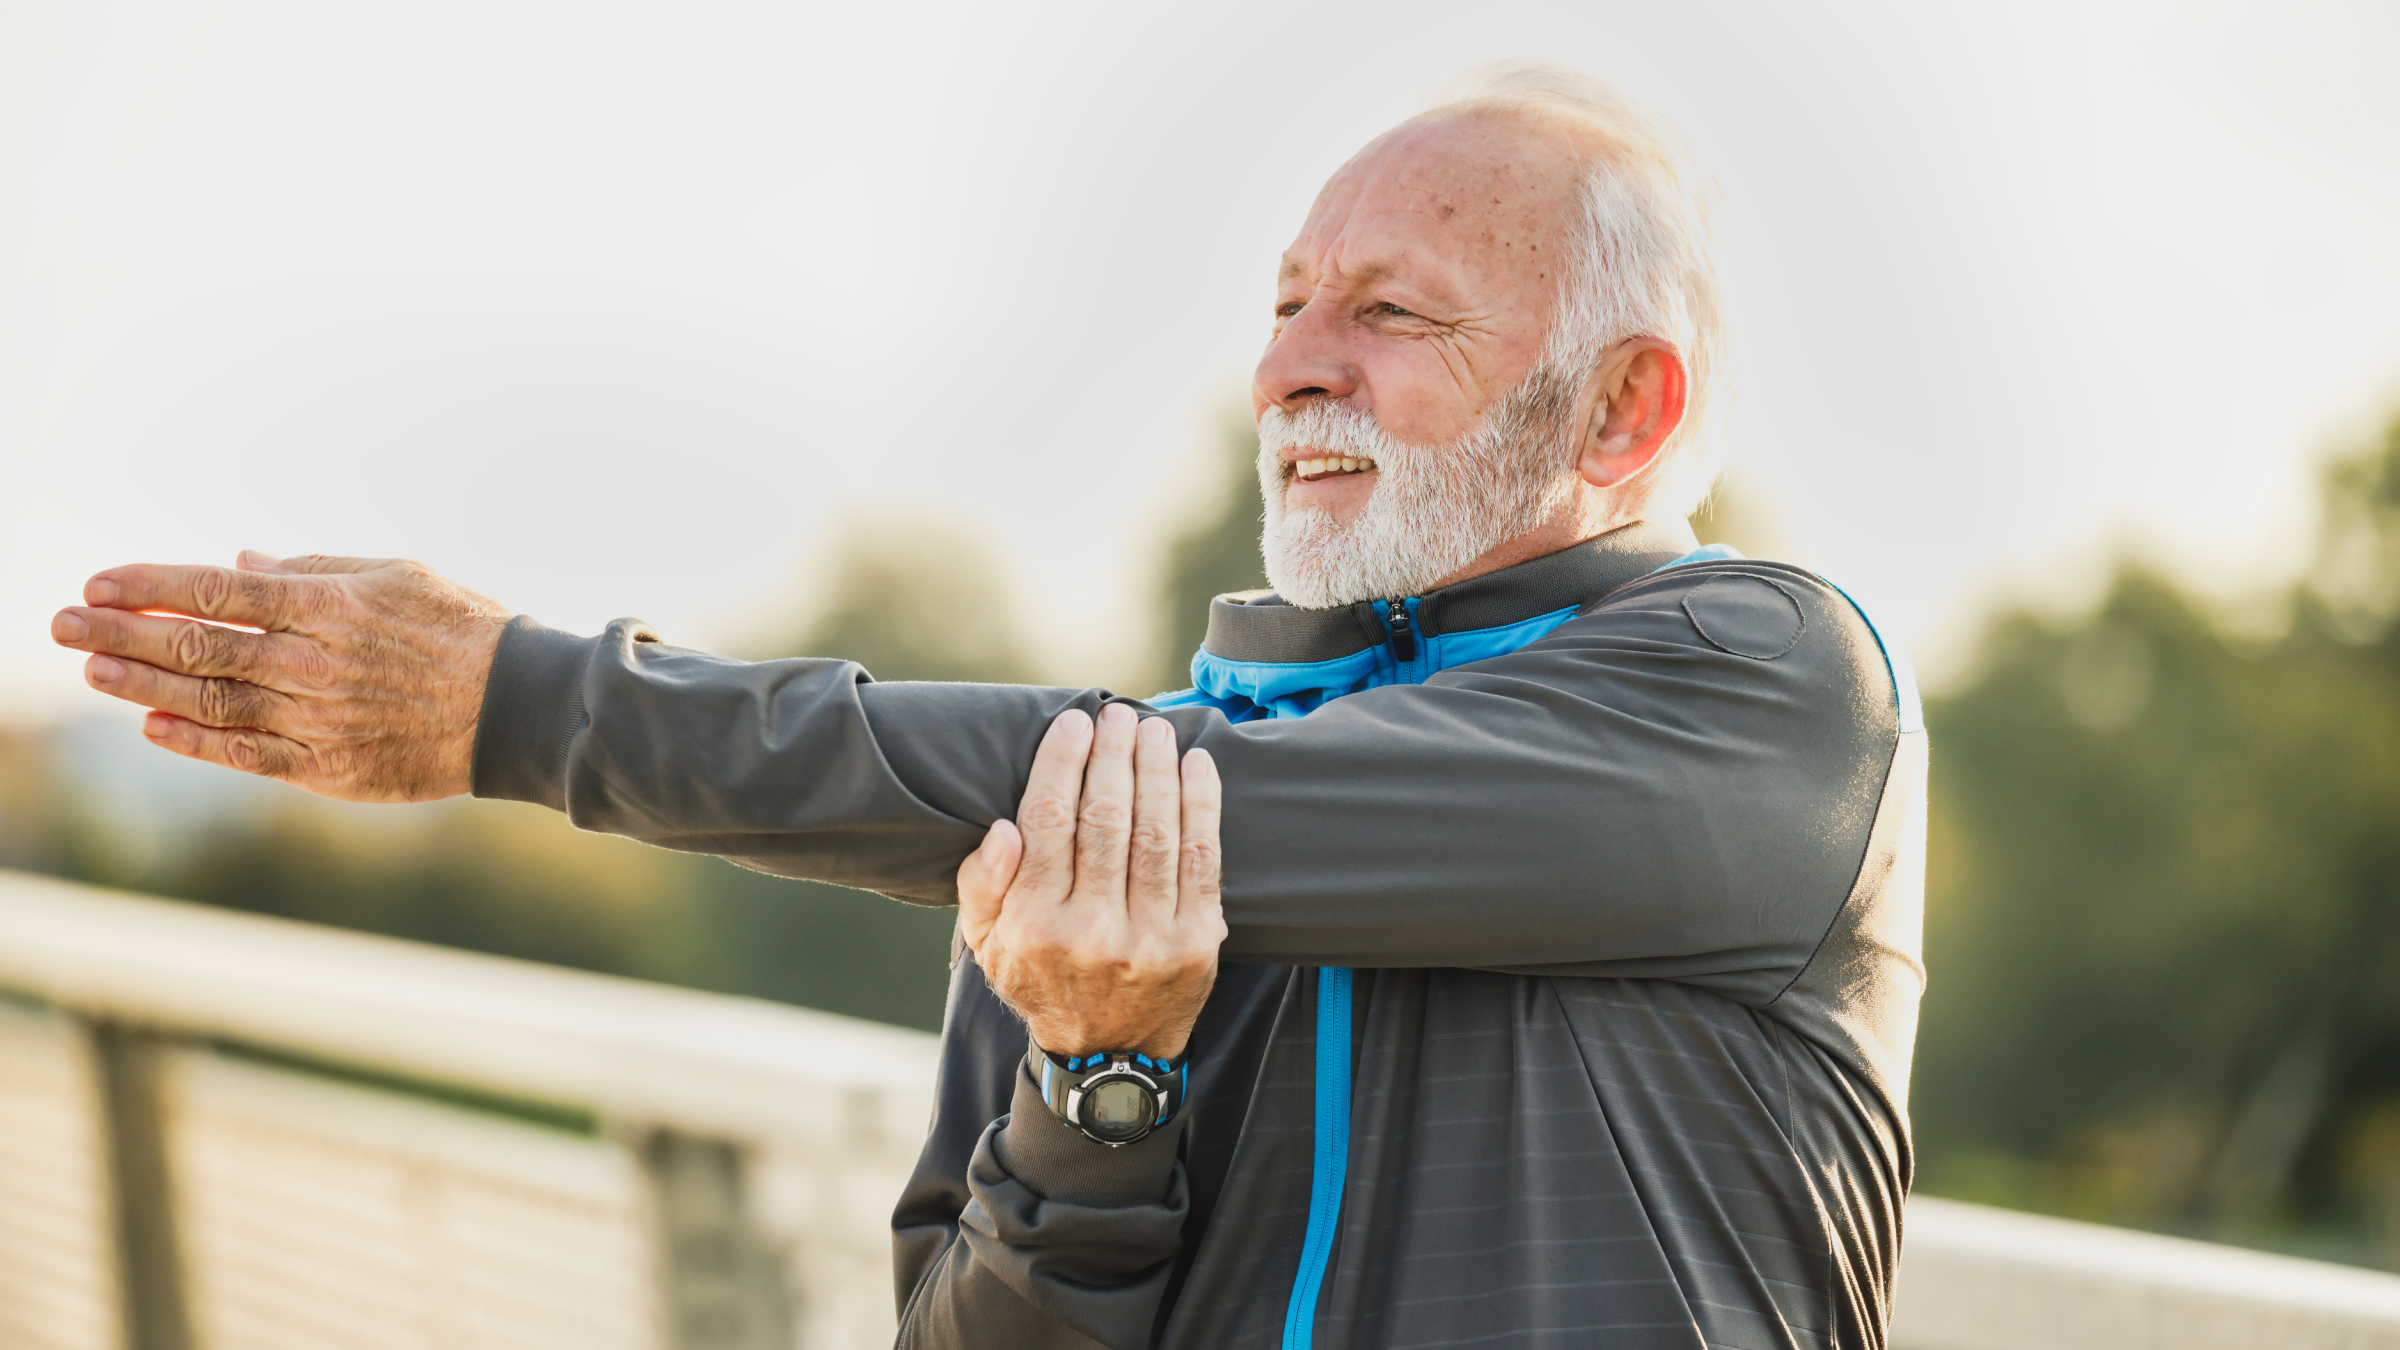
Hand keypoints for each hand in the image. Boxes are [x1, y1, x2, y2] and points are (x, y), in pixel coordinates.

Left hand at [50, 552, 510, 801]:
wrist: (519, 709)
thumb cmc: (463, 630)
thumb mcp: (396, 575)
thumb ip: (316, 570)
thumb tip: (241, 567)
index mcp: (328, 606)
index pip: (216, 593)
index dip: (149, 586)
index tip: (95, 583)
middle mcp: (313, 663)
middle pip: (196, 646)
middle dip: (120, 633)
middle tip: (61, 624)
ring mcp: (317, 720)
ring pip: (208, 701)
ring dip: (141, 685)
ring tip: (92, 669)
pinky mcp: (329, 769)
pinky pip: (245, 755)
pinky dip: (194, 741)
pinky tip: (154, 724)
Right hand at [957, 703, 1225, 1059]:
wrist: (1107, 1055)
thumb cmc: (1042, 980)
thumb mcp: (986, 945)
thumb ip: (981, 885)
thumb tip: (1004, 828)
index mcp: (1036, 925)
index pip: (1049, 821)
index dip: (1063, 762)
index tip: (1074, 724)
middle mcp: (1093, 931)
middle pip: (1106, 818)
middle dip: (1113, 755)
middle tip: (1118, 716)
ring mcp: (1152, 938)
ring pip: (1156, 831)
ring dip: (1158, 769)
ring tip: (1154, 730)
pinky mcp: (1199, 941)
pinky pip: (1203, 858)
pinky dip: (1202, 805)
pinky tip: (1195, 767)